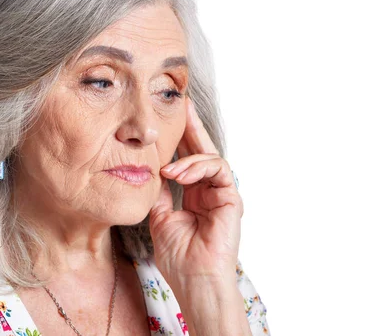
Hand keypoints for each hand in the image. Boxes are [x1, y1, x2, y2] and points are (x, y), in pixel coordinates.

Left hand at [148, 96, 242, 287]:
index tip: (166, 118)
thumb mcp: (160, 216)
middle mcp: (209, 190)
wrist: (193, 279)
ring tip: (166, 168)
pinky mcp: (232, 197)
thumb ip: (159, 192)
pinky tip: (177, 174)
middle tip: (181, 103)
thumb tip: (150, 169)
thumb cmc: (178, 255)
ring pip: (210, 156)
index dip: (178, 138)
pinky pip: (217, 169)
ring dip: (187, 157)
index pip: (186, 159)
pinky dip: (197, 167)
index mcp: (194, 194)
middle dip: (190, 126)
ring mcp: (222, 193)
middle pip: (201, 149)